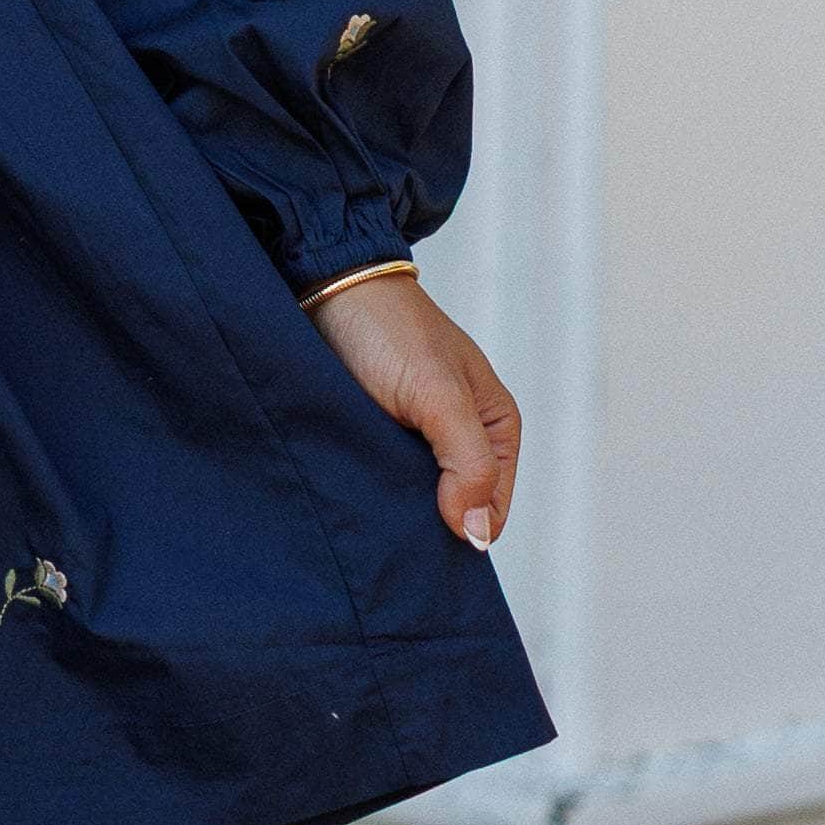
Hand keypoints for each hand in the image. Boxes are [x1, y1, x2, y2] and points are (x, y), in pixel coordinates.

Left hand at [305, 268, 519, 555]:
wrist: (329, 288)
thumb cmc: (391, 331)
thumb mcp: (439, 396)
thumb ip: (467, 461)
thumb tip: (477, 534)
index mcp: (495, 428)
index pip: (491, 512)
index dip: (462, 530)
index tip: (422, 536)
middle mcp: (461, 440)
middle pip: (454, 512)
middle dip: (427, 527)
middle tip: (389, 532)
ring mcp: (417, 443)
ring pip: (415, 504)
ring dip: (394, 512)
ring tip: (368, 513)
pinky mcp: (378, 440)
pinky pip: (381, 485)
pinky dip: (369, 493)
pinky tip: (352, 497)